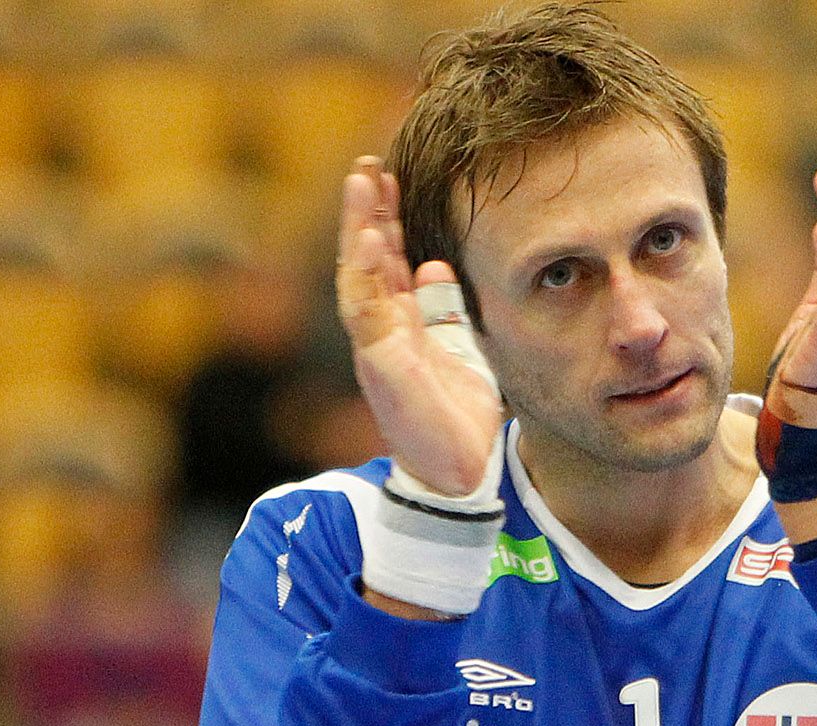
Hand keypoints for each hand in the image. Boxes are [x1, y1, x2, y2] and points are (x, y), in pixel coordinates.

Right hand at [336, 156, 501, 494]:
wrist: (460, 471)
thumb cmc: (455, 416)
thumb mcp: (458, 350)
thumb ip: (442, 312)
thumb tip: (433, 268)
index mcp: (398, 324)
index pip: (386, 261)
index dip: (385, 219)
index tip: (388, 176)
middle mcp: (380, 330)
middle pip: (366, 258)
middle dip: (365, 211)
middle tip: (368, 163)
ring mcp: (375, 344)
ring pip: (356, 275)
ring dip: (358, 227)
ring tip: (361, 182)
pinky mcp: (378, 362)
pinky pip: (364, 311)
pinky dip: (364, 272)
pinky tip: (368, 238)